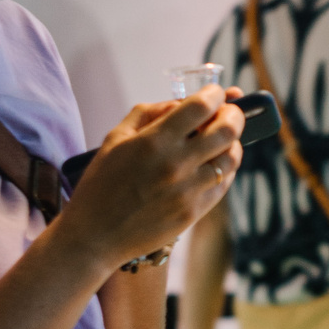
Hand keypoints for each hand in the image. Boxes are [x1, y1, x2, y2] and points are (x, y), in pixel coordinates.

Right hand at [63, 90, 244, 267]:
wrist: (94, 235)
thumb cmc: (101, 184)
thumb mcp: (115, 139)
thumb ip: (148, 113)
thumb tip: (180, 103)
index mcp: (154, 141)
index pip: (201, 106)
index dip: (215, 94)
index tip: (215, 92)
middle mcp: (176, 164)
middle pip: (227, 129)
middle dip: (234, 113)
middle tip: (230, 111)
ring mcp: (188, 190)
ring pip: (231, 158)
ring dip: (233, 142)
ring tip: (225, 138)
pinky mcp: (194, 212)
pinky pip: (223, 184)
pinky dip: (226, 168)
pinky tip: (217, 163)